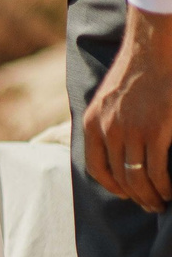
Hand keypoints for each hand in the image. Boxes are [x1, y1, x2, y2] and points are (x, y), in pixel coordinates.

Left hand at [87, 8, 171, 211]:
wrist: (152, 50)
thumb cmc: (136, 73)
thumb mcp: (108, 100)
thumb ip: (106, 123)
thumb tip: (114, 146)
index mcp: (92, 124)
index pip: (95, 166)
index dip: (110, 185)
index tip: (124, 194)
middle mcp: (107, 131)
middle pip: (118, 176)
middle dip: (134, 196)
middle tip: (148, 205)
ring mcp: (131, 132)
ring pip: (137, 177)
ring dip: (149, 196)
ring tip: (159, 204)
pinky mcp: (156, 131)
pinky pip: (157, 169)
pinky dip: (163, 185)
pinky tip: (169, 192)